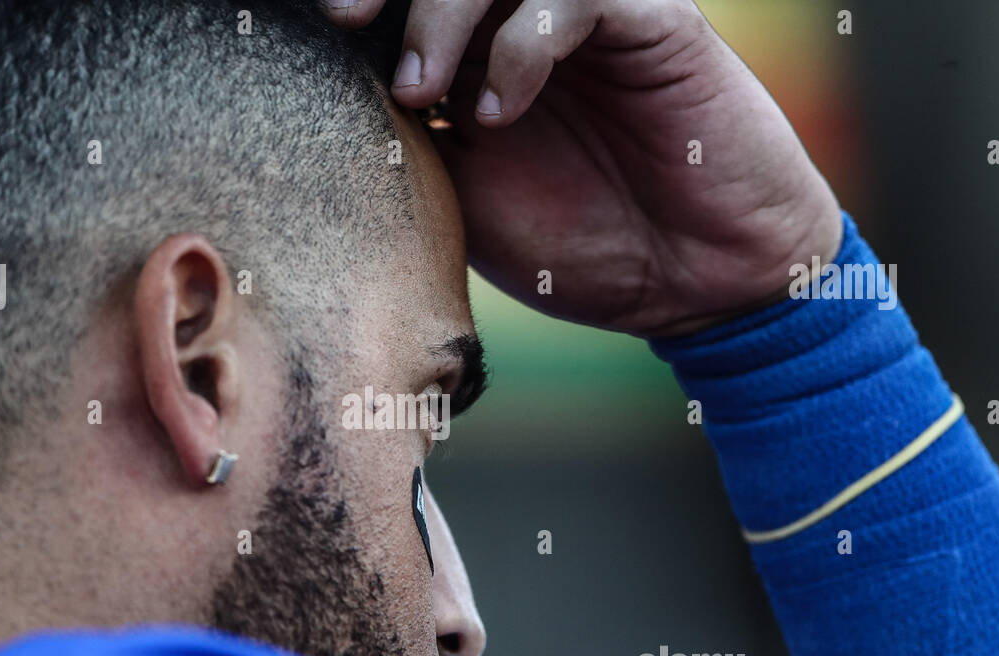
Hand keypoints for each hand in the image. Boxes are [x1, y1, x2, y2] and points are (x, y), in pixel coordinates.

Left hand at [321, 0, 842, 336]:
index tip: (304, 29)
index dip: (355, 2)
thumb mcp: (464, 201)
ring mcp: (589, 13)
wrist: (695, 285)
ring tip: (422, 91)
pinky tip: (501, 111)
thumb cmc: (580, 246)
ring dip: (444, 9)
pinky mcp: (654, 20)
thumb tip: (326, 98)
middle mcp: (526, 17)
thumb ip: (407, 141)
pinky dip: (523, 43)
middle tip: (347, 22)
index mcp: (474, 50)